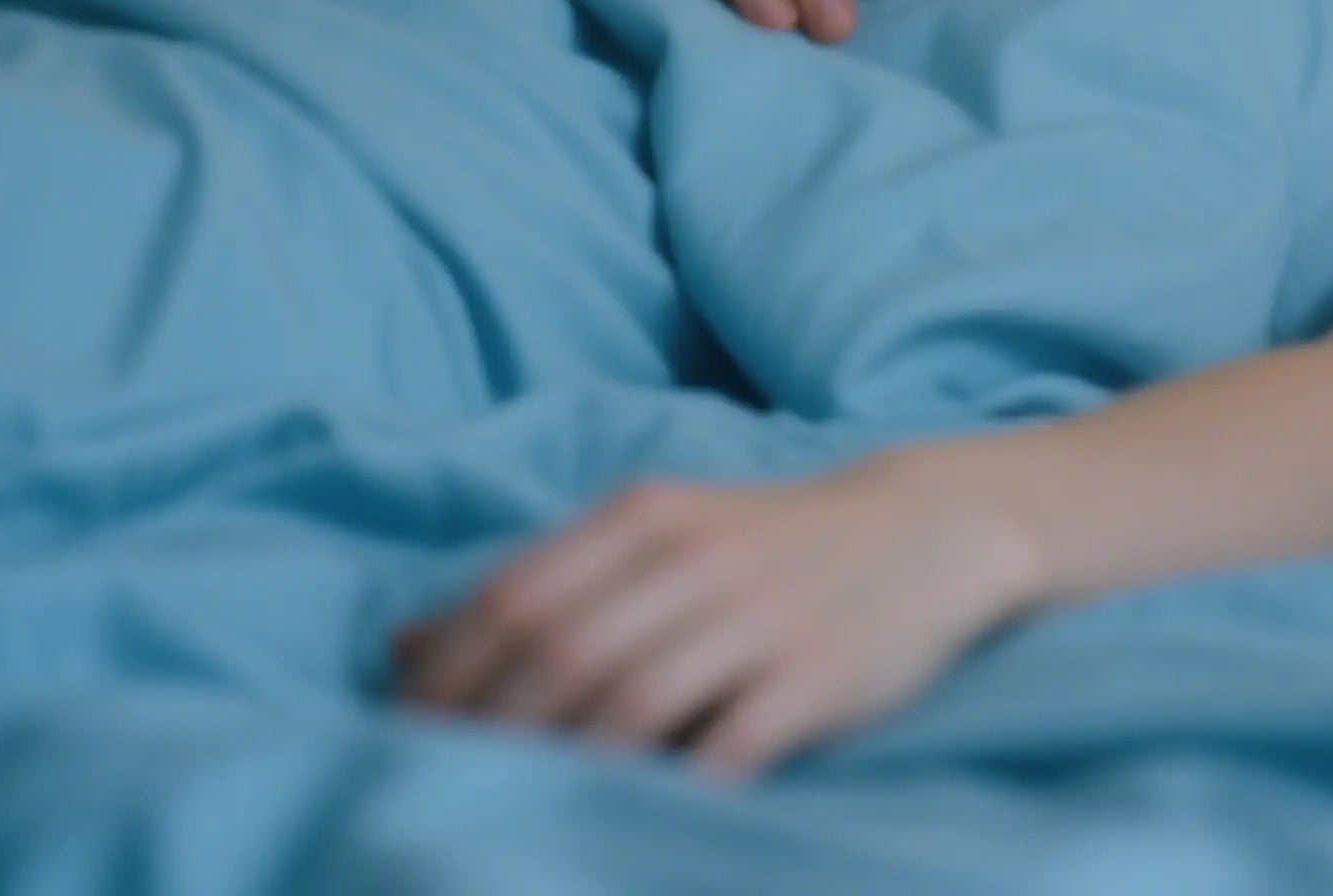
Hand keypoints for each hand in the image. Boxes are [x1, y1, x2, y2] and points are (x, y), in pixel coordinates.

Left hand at [391, 456, 1046, 781]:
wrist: (930, 531)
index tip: (404, 733)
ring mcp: (760, 616)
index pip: (514, 596)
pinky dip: (669, 787)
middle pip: (560, 653)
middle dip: (490, 731)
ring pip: (631, 702)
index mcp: (645, 516)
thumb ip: (542, 585)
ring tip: (522, 808)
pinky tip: (634, 815)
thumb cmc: (769, 547)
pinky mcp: (817, 676)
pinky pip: (726, 745)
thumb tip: (401, 649)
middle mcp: (695, 557)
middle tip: (445, 786)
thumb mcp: (656, 536)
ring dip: (564, 766)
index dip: (448, 674)